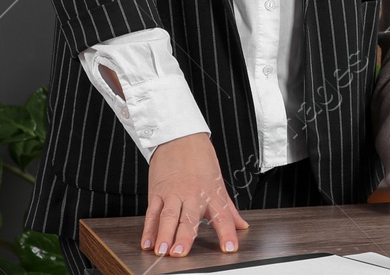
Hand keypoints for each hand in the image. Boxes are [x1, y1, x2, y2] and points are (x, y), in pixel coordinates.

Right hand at [142, 133, 247, 256]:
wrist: (180, 137)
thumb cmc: (202, 160)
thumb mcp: (219, 183)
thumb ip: (229, 209)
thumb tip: (242, 226)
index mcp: (212, 194)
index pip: (223, 217)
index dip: (227, 233)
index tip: (230, 248)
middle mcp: (193, 195)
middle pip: (189, 218)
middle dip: (185, 237)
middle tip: (180, 253)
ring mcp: (173, 193)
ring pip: (168, 216)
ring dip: (164, 235)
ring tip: (162, 251)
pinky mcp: (157, 192)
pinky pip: (152, 212)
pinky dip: (148, 229)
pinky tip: (147, 242)